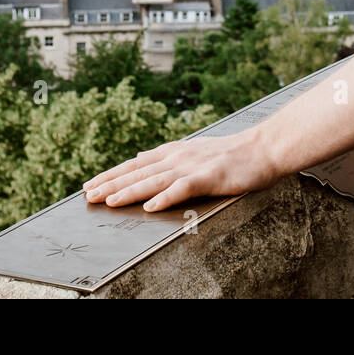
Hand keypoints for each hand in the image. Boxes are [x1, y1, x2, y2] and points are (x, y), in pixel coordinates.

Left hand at [83, 128, 283, 211]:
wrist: (264, 148)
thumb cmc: (233, 153)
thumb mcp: (195, 150)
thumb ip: (169, 156)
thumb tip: (141, 159)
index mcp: (175, 151)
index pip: (136, 164)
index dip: (112, 174)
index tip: (91, 185)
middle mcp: (179, 156)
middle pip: (138, 172)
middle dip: (111, 184)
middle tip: (89, 196)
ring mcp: (193, 165)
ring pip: (154, 180)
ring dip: (130, 191)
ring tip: (110, 201)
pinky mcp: (209, 176)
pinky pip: (183, 189)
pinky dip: (166, 197)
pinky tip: (151, 207)